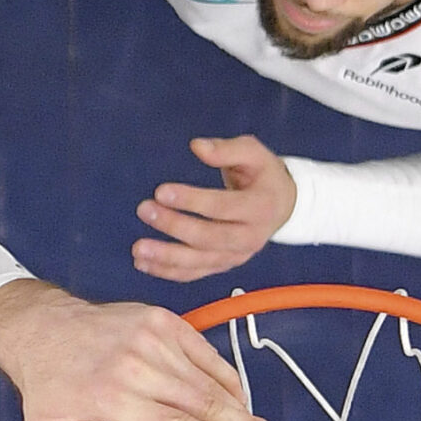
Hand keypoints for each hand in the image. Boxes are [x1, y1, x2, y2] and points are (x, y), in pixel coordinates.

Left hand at [0, 280, 289, 420]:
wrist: (43, 326)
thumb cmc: (46, 386)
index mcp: (110, 395)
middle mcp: (135, 364)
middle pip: (202, 400)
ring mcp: (151, 336)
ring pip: (208, 376)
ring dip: (239, 403)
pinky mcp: (161, 319)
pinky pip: (204, 351)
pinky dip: (225, 375)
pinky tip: (239, 398)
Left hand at [132, 135, 296, 282]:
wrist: (283, 206)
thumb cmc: (263, 175)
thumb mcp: (254, 154)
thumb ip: (227, 149)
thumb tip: (197, 146)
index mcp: (260, 207)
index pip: (222, 207)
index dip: (191, 200)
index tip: (161, 191)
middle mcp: (250, 237)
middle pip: (209, 238)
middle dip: (174, 226)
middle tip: (144, 209)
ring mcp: (237, 255)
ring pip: (200, 262)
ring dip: (166, 257)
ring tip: (138, 248)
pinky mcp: (224, 265)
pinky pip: (195, 273)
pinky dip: (168, 272)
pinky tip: (144, 263)